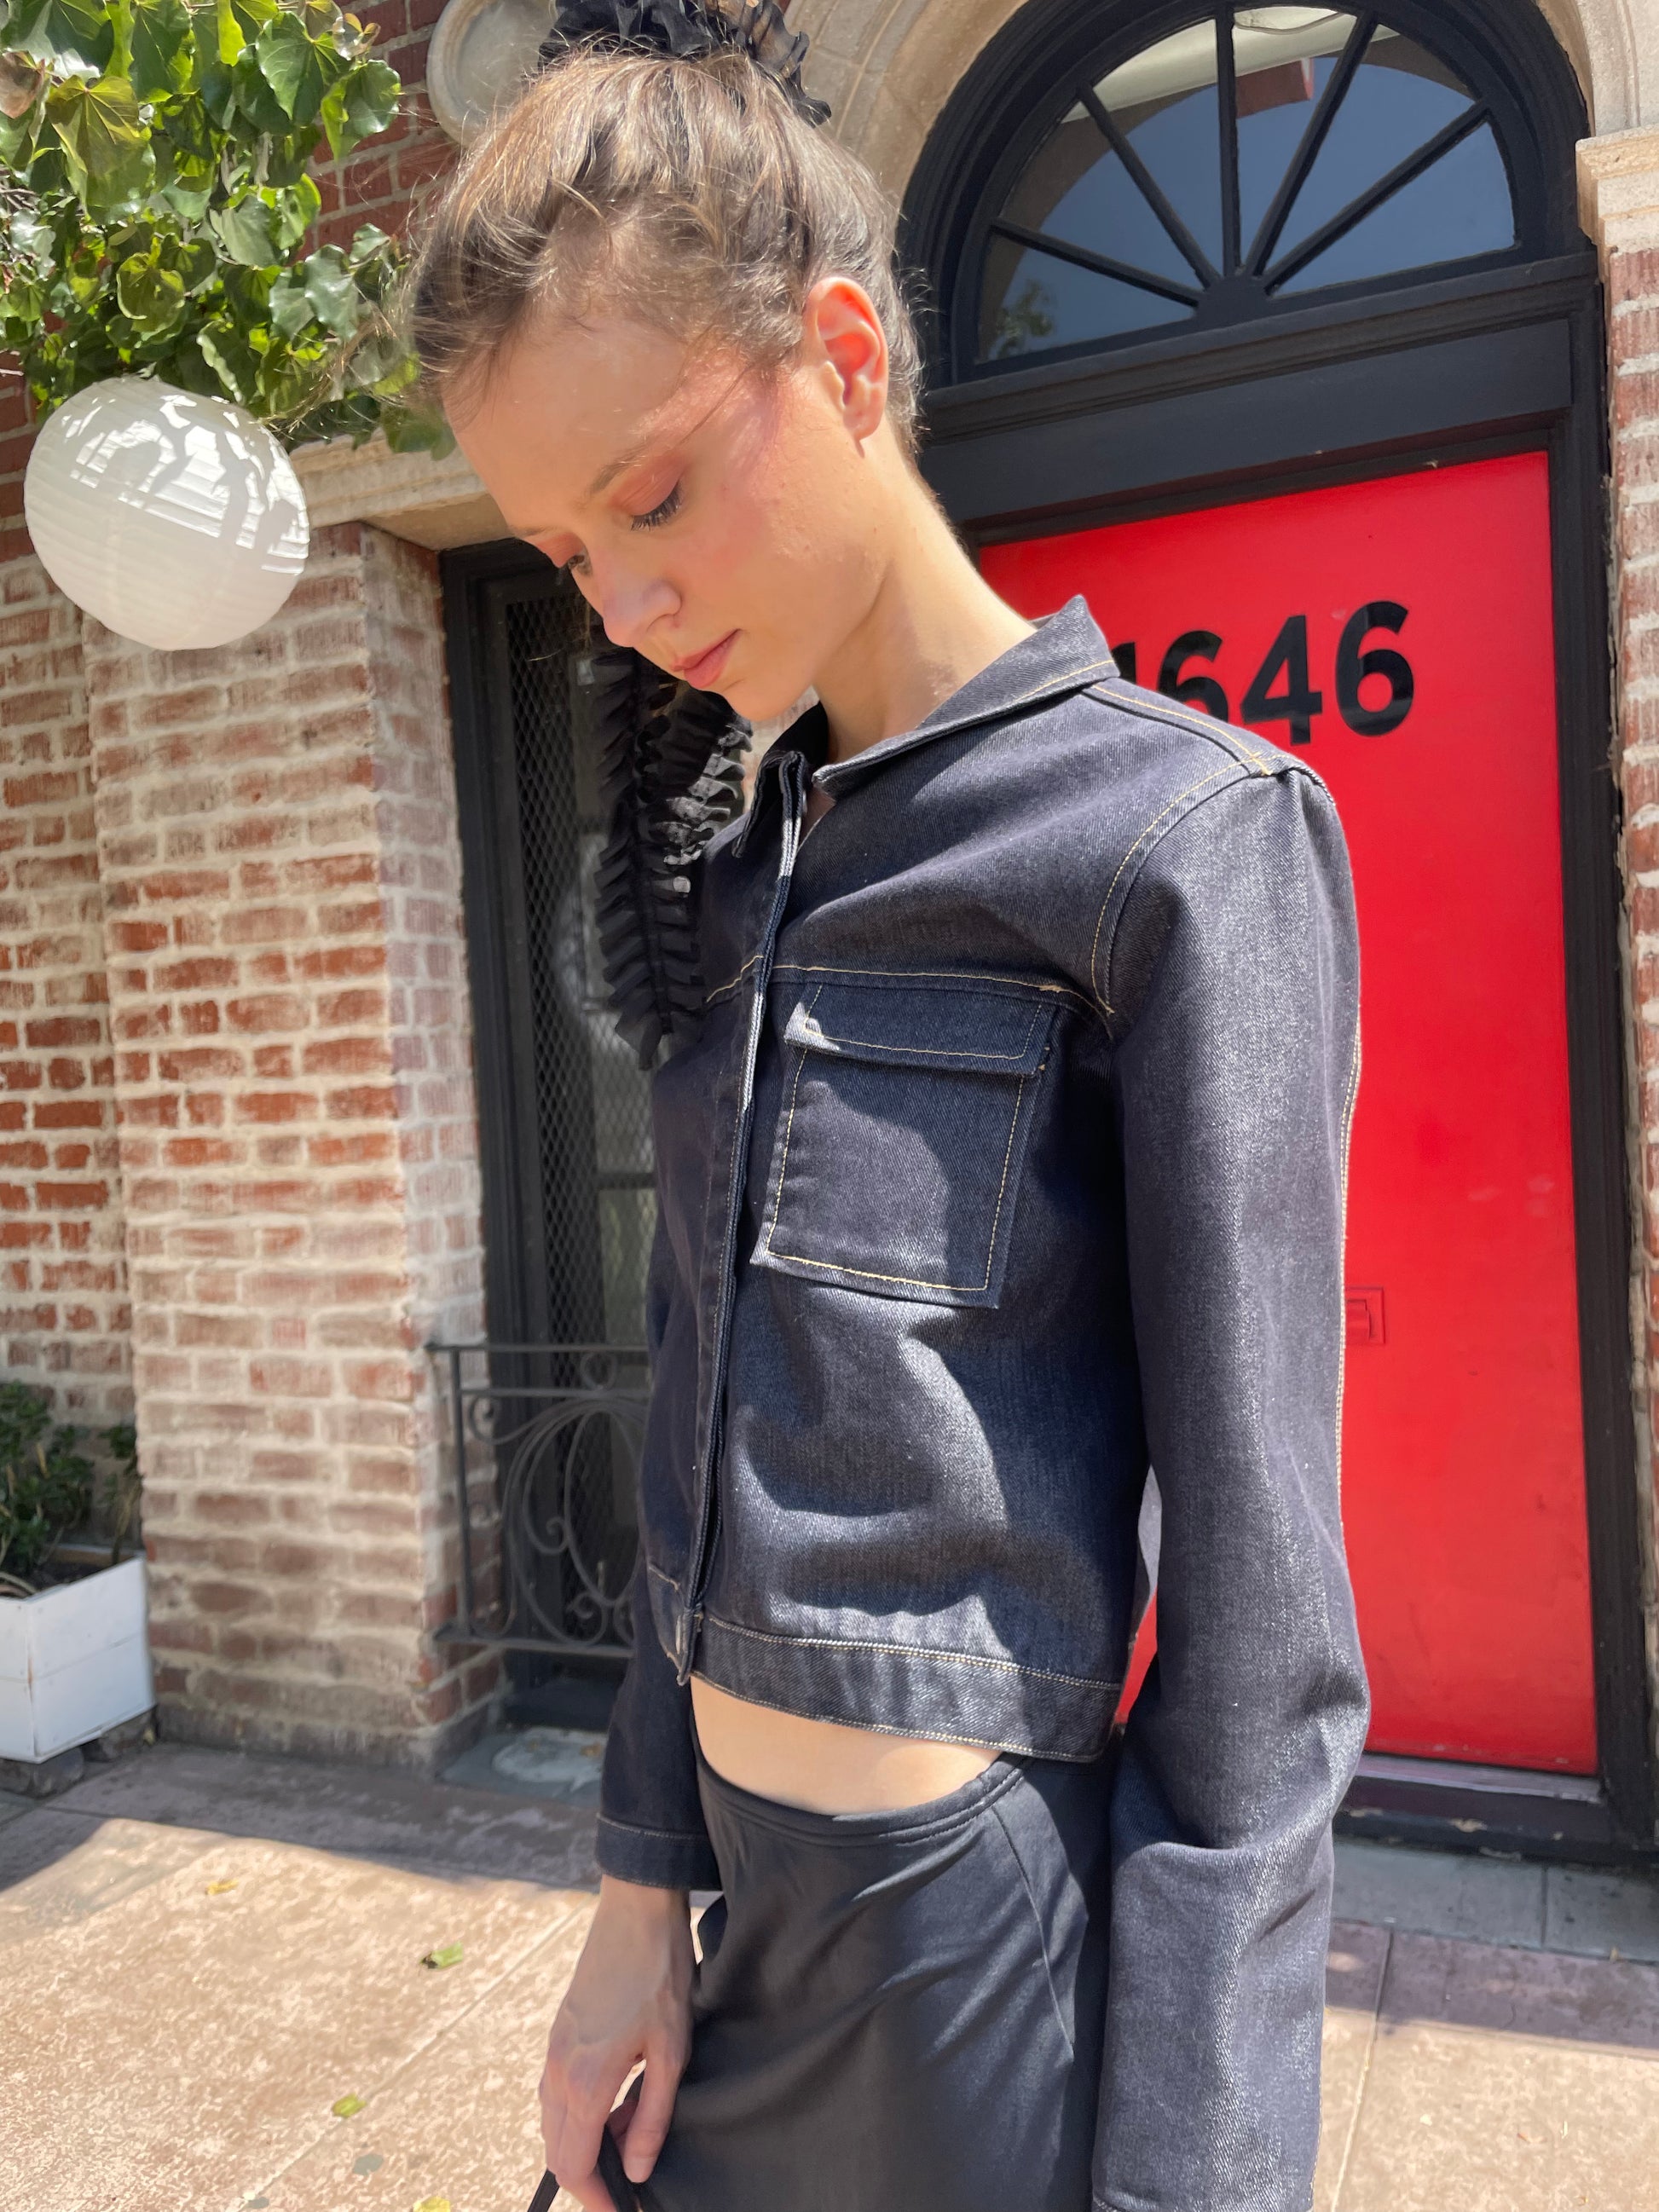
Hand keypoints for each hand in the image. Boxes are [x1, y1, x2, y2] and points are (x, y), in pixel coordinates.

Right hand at [540, 1874, 693, 2209]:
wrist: (635, 1909)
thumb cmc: (660, 1975)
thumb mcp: (672, 2051)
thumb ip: (652, 2116)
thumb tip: (636, 2169)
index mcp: (586, 2080)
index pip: (573, 2165)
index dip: (596, 2200)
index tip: (622, 2211)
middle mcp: (559, 2069)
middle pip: (557, 2152)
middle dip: (586, 2180)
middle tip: (626, 2189)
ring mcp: (554, 2049)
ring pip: (552, 2123)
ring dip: (580, 2146)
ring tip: (625, 2148)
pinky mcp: (559, 2032)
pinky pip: (555, 2093)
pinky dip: (575, 2116)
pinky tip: (612, 2107)